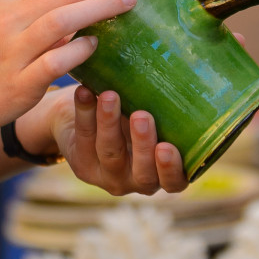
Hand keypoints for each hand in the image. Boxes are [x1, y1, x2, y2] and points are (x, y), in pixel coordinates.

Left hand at [52, 85, 187, 195]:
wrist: (86, 118)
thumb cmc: (133, 113)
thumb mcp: (151, 113)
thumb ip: (162, 109)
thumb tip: (173, 78)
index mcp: (165, 172)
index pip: (175, 181)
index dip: (172, 169)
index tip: (167, 147)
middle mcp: (139, 180)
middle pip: (142, 173)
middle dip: (142, 144)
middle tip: (142, 116)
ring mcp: (109, 176)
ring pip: (110, 153)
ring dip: (110, 123)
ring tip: (109, 96)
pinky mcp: (83, 166)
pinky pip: (84, 137)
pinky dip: (84, 111)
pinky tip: (84, 91)